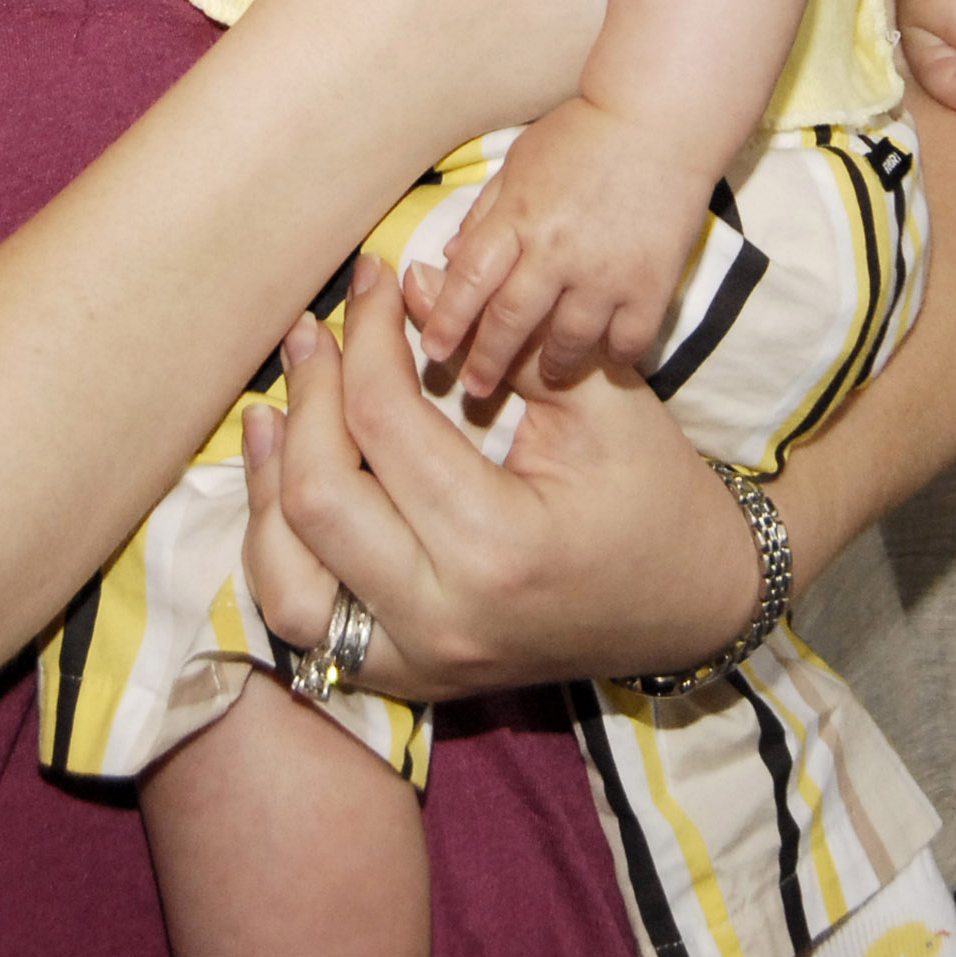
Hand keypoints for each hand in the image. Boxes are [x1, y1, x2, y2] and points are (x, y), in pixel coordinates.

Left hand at [240, 254, 755, 698]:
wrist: (691, 603)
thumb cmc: (654, 491)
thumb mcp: (601, 400)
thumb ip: (499, 338)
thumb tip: (406, 282)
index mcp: (499, 545)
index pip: (385, 420)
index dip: (367, 332)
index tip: (372, 276)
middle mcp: (443, 618)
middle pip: (318, 498)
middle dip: (306, 396)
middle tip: (313, 332)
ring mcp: (418, 662)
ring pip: (286, 582)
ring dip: (264, 489)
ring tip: (268, 412)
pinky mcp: (405, 679)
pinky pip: (304, 627)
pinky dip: (279, 554)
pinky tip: (281, 487)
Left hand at [414, 101, 708, 394]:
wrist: (661, 118)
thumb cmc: (583, 134)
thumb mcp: (520, 162)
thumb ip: (486, 211)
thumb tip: (450, 255)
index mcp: (519, 216)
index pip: (470, 281)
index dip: (447, 321)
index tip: (434, 351)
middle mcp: (557, 249)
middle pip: (511, 320)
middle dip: (487, 360)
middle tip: (474, 390)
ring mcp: (607, 271)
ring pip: (568, 340)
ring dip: (550, 365)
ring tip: (544, 374)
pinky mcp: (652, 283)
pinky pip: (627, 340)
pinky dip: (612, 356)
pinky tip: (603, 356)